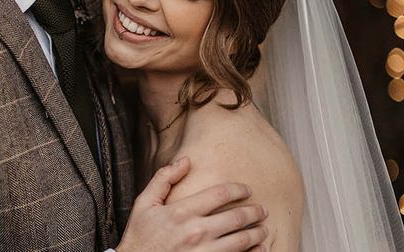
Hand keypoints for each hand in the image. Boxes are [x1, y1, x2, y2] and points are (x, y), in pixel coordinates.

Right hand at [116, 158, 268, 251]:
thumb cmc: (140, 237)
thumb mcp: (144, 203)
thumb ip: (164, 179)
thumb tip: (185, 160)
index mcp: (182, 212)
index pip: (219, 194)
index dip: (237, 189)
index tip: (246, 189)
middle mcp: (196, 232)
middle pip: (235, 218)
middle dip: (253, 212)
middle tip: (262, 210)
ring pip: (241, 242)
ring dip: (257, 234)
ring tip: (263, 229)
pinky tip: (259, 250)